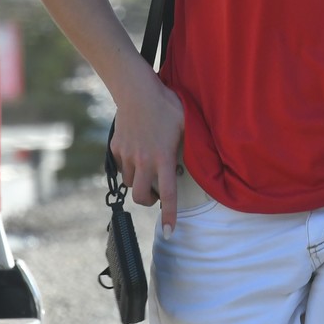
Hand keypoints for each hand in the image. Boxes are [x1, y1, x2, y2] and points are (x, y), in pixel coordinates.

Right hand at [109, 78, 184, 237]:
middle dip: (150, 201)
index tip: (169, 232)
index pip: (168, 194)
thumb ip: (194, 143)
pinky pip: (122, 166)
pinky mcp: (116, 148)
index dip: (169, 215)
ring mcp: (127, 155)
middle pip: (141, 197)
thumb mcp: (187, 123)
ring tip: (149, 168)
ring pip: (131, 182)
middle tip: (157, 193)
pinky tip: (138, 152)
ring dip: (140, 182)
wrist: (137, 91)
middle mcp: (143, 161)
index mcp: (163, 157)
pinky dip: (130, 166)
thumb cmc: (167, 104)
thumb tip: (207, 155)